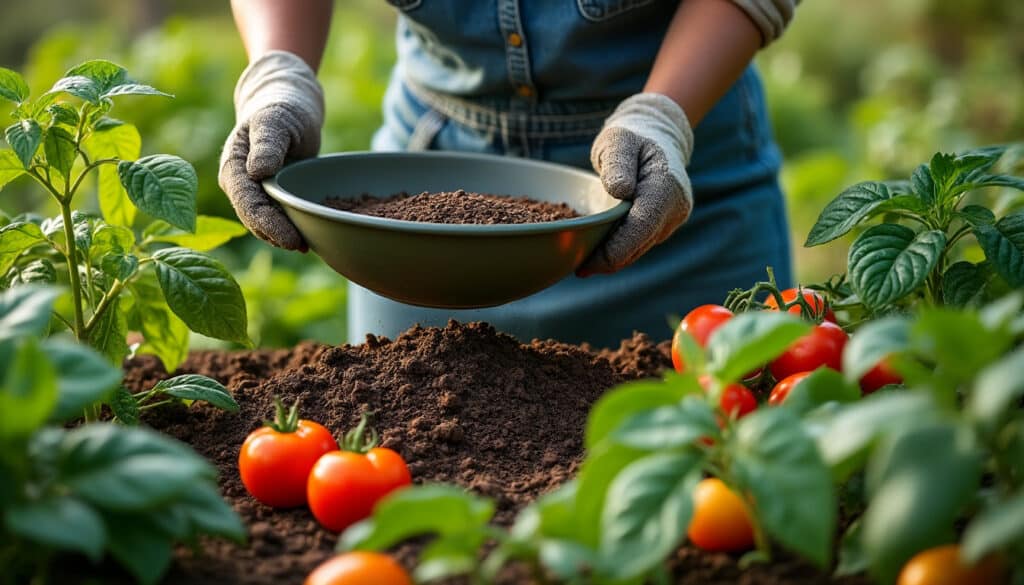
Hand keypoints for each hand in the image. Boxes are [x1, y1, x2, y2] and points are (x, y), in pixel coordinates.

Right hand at [219, 50, 324, 250]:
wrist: (289, 101)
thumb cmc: (282, 106)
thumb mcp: (276, 119)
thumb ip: (267, 143)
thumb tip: (257, 172)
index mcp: (234, 167)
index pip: (247, 204)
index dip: (268, 225)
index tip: (291, 238)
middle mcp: (240, 184)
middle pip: (255, 219)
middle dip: (278, 235)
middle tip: (305, 247)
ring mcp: (255, 191)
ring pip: (266, 222)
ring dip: (284, 236)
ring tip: (309, 245)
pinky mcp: (273, 194)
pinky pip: (279, 215)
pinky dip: (293, 226)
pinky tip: (311, 235)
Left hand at [580, 93, 693, 275]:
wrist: (656, 139)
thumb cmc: (631, 137)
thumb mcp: (618, 139)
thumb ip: (618, 162)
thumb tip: (620, 191)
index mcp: (665, 186)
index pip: (641, 228)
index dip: (614, 250)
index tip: (586, 262)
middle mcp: (675, 208)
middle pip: (638, 246)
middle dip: (607, 260)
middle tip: (575, 269)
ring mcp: (672, 220)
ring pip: (638, 250)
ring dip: (610, 260)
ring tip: (580, 265)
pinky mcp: (662, 227)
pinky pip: (638, 245)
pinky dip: (617, 251)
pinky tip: (594, 255)